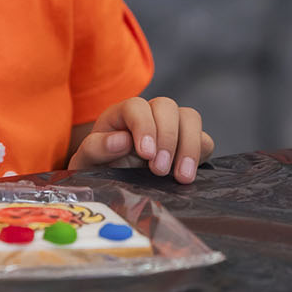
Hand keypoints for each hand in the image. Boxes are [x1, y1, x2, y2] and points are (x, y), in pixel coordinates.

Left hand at [68, 96, 213, 182]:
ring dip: (189, 146)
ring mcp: (172, 128)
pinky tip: (186, 176)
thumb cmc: (97, 169)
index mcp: (122, 115)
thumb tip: (121, 140)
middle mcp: (149, 115)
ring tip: (181, 177)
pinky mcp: (189, 145)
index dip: (144, 126)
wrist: (112, 185)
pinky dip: (200, 155)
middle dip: (167, 137)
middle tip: (159, 169)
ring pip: (190, 118)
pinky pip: (205, 140)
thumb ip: (96, 148)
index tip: (145, 153)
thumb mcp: (86, 162)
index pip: (136, 106)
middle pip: (167, 106)